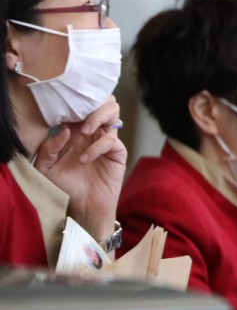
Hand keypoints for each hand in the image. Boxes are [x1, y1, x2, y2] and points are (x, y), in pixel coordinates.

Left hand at [34, 98, 125, 241]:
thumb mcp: (45, 167)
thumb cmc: (63, 187)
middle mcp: (93, 132)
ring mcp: (106, 140)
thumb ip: (48, 147)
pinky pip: (111, 140)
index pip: (81, 105)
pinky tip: (84, 159)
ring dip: (98, 116)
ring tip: (85, 131)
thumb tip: (65, 129)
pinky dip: (97, 146)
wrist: (81, 208)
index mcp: (75, 130)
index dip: (73, 102)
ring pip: (113, 111)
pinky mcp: (117, 153)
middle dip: (90, 104)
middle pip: (101, 101)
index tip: (61, 111)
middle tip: (77, 118)